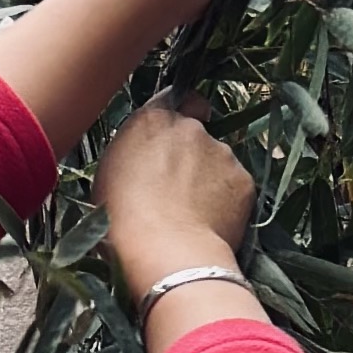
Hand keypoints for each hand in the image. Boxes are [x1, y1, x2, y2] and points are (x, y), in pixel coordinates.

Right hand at [98, 95, 257, 300]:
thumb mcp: (109, 176)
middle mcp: (190, 127)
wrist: (164, 252)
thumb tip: (143, 160)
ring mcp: (222, 151)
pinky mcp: (243, 180)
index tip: (173, 138)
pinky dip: (227, 200)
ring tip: (194, 213)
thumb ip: (132, 153)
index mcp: (150, 121)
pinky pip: (234, 186)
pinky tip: (211, 223)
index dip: (175, 117)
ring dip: (209, 178)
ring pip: (218, 160)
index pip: (170, 100)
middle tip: (177, 188)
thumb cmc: (120, 221)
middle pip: (195, 132)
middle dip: (190, 153)